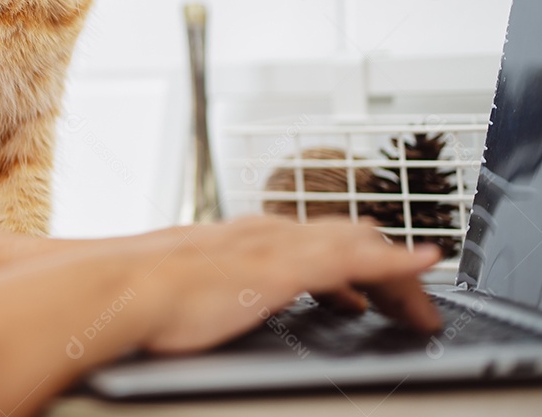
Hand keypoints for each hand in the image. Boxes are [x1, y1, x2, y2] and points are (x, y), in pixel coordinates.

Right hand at [121, 215, 441, 353]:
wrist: (119, 288)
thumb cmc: (131, 296)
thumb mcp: (165, 291)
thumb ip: (183, 291)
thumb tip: (166, 306)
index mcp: (232, 240)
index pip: (297, 237)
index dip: (332, 254)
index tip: (353, 283)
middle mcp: (259, 235)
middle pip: (333, 234)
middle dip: (370, 257)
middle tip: (395, 289)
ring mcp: (274, 247)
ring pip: (353, 242)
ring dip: (390, 265)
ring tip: (418, 290)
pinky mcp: (286, 268)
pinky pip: (359, 259)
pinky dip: (396, 263)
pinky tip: (422, 268)